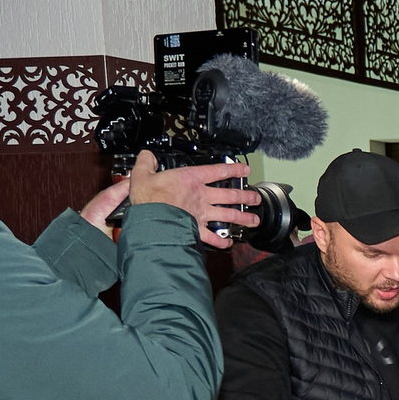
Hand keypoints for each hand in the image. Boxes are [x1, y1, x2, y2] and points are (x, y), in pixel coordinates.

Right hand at [120, 150, 261, 246]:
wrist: (150, 219)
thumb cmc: (148, 197)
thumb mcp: (143, 174)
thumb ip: (146, 162)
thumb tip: (146, 156)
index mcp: (191, 179)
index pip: (218, 171)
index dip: (233, 169)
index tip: (244, 169)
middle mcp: (201, 196)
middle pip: (230, 195)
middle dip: (246, 196)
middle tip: (255, 197)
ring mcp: (201, 214)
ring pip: (228, 216)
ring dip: (243, 218)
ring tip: (254, 220)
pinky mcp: (197, 229)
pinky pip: (213, 237)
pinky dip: (222, 242)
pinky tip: (229, 243)